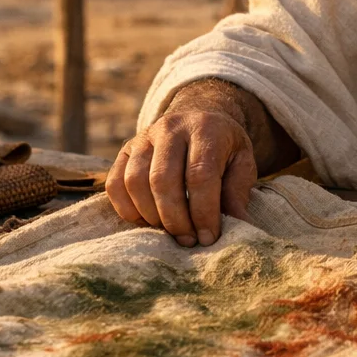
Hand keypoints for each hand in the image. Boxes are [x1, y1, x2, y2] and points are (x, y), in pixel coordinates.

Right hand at [105, 109, 257, 246]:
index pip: (199, 174)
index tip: (208, 237)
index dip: (203, 211)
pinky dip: (127, 209)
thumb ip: (238, 191)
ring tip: (170, 232)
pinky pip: (115, 183)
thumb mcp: (242, 162)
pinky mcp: (125, 149)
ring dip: (151, 216)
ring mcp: (143, 137)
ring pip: (135, 181)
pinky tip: (147, 221)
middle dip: (175, 218)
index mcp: (205, 129)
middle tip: (188, 240)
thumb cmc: (222, 147)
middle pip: (163, 179)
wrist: (198, 116)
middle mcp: (170, 128)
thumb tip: (239, 224)